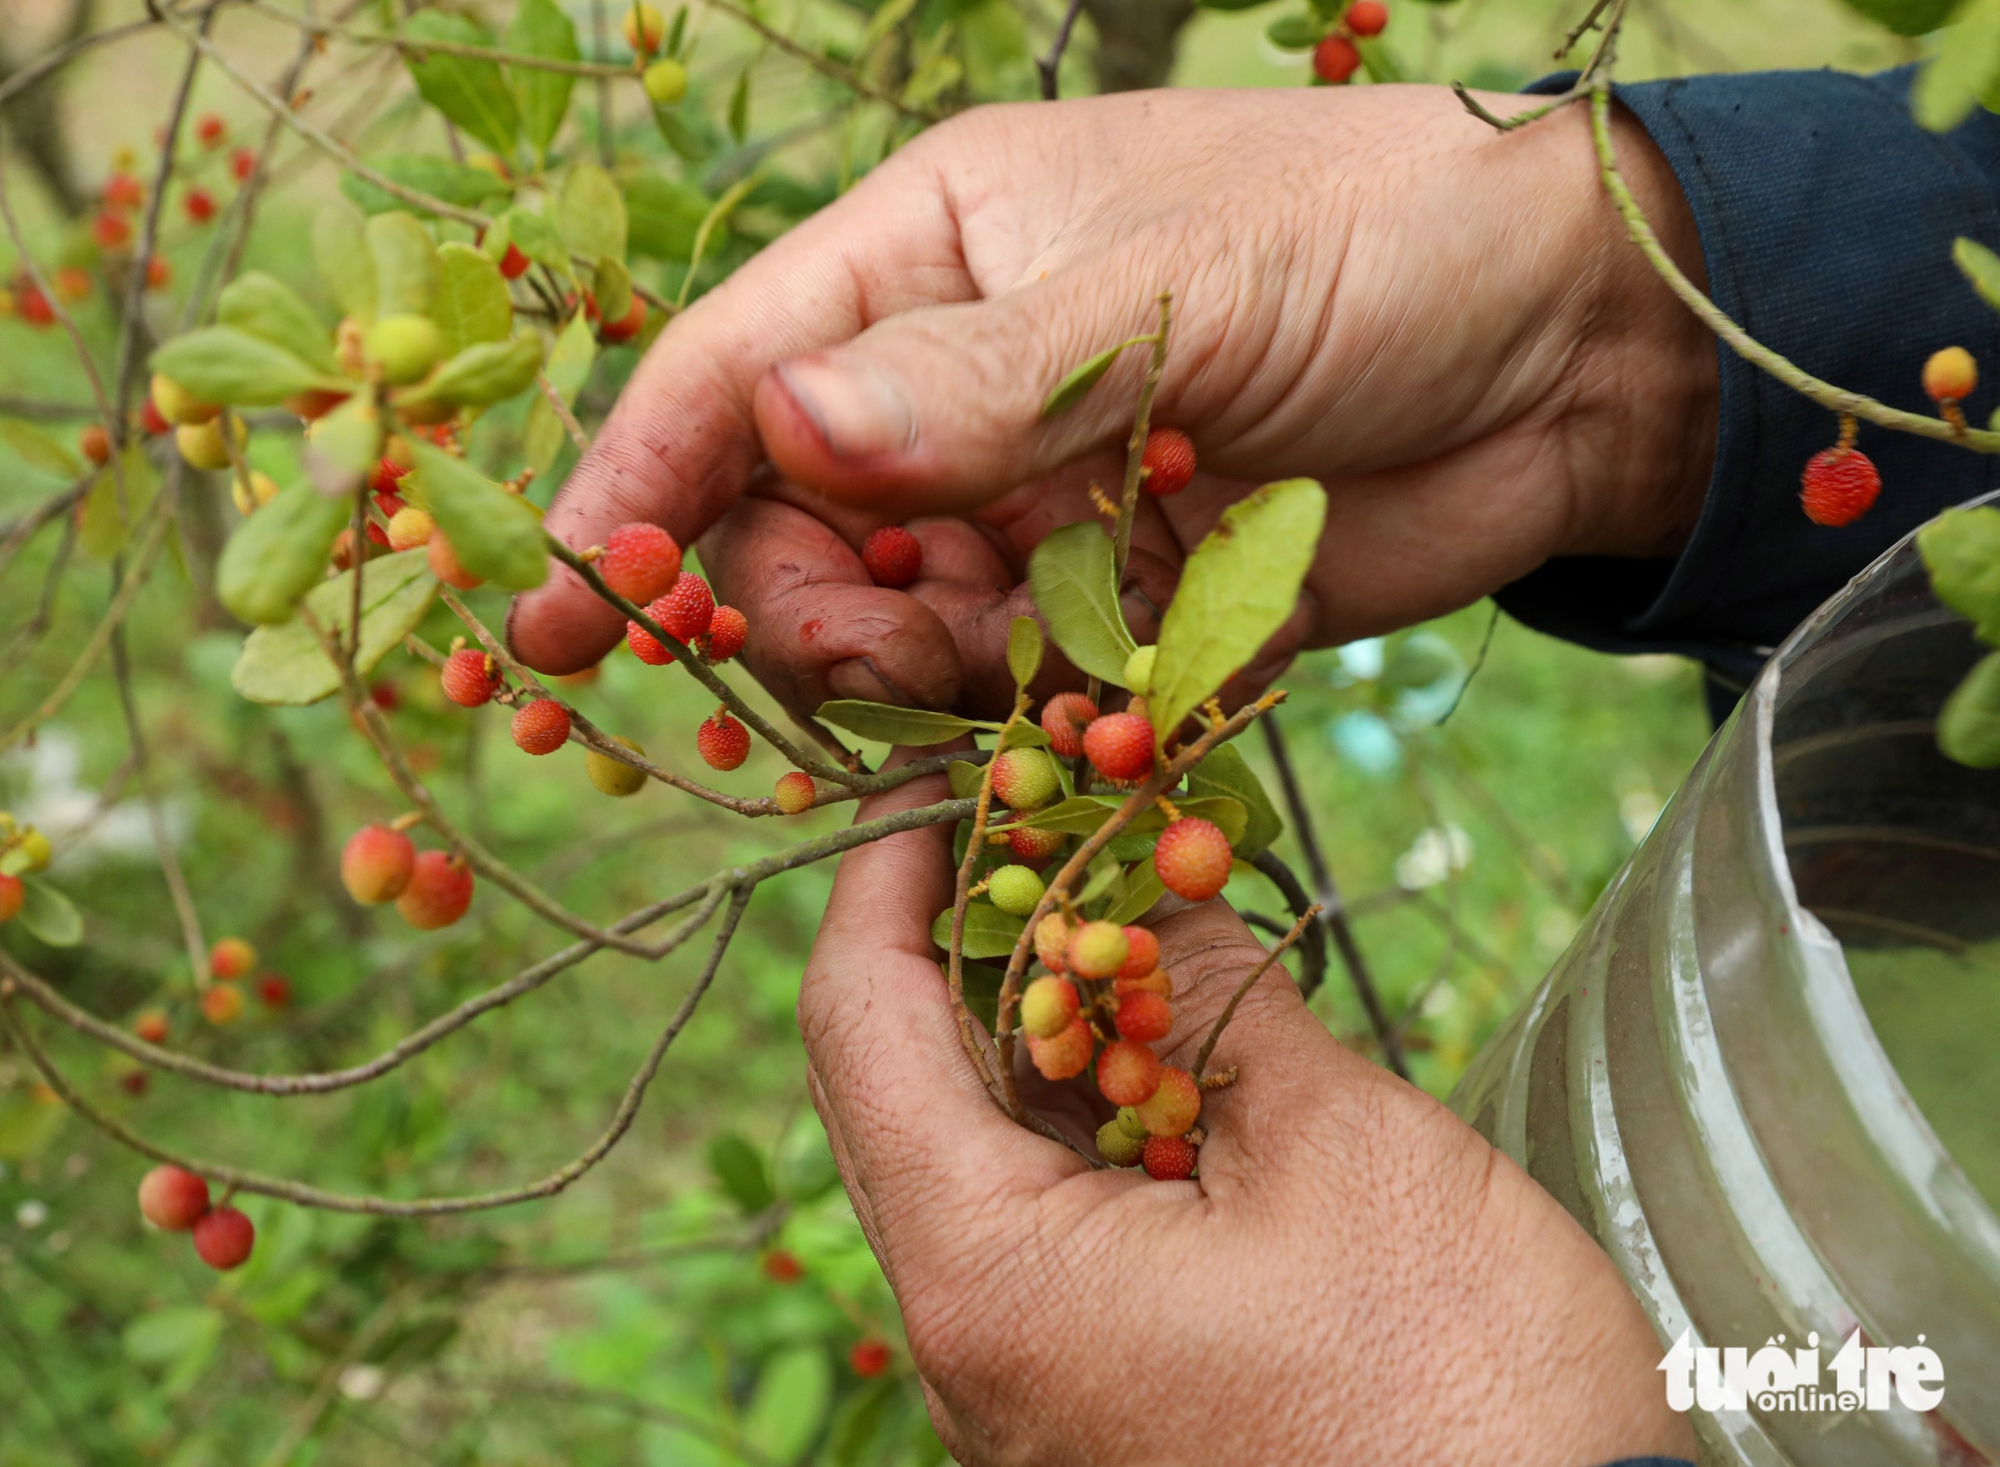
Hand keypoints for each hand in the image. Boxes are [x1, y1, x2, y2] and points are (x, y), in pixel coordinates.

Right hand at [508, 86, 1714, 717]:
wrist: (1568, 350)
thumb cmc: (1375, 242)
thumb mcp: (1171, 287)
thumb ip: (976, 380)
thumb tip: (782, 437)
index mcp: (931, 252)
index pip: (732, 372)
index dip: (627, 487)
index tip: (556, 612)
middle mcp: (958, 384)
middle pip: (790, 525)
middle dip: (794, 607)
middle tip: (862, 657)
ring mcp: (1033, 502)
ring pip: (892, 623)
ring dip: (907, 676)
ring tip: (991, 676)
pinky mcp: (1112, 602)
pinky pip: (1009, 685)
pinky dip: (1011, 719)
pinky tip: (1062, 714)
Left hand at [802, 768, 1695, 1463]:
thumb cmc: (1460, 1388)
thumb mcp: (1340, 1147)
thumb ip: (1220, 996)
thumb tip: (1157, 889)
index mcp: (988, 1275)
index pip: (859, 1026)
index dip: (881, 881)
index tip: (928, 782)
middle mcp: (968, 1339)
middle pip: (895, 1086)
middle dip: (953, 937)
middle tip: (1026, 818)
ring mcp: (1024, 1377)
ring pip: (972, 1152)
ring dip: (1026, 1020)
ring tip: (1103, 901)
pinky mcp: (1093, 1389)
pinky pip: (1039, 1220)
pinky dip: (1077, 1111)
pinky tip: (1150, 1036)